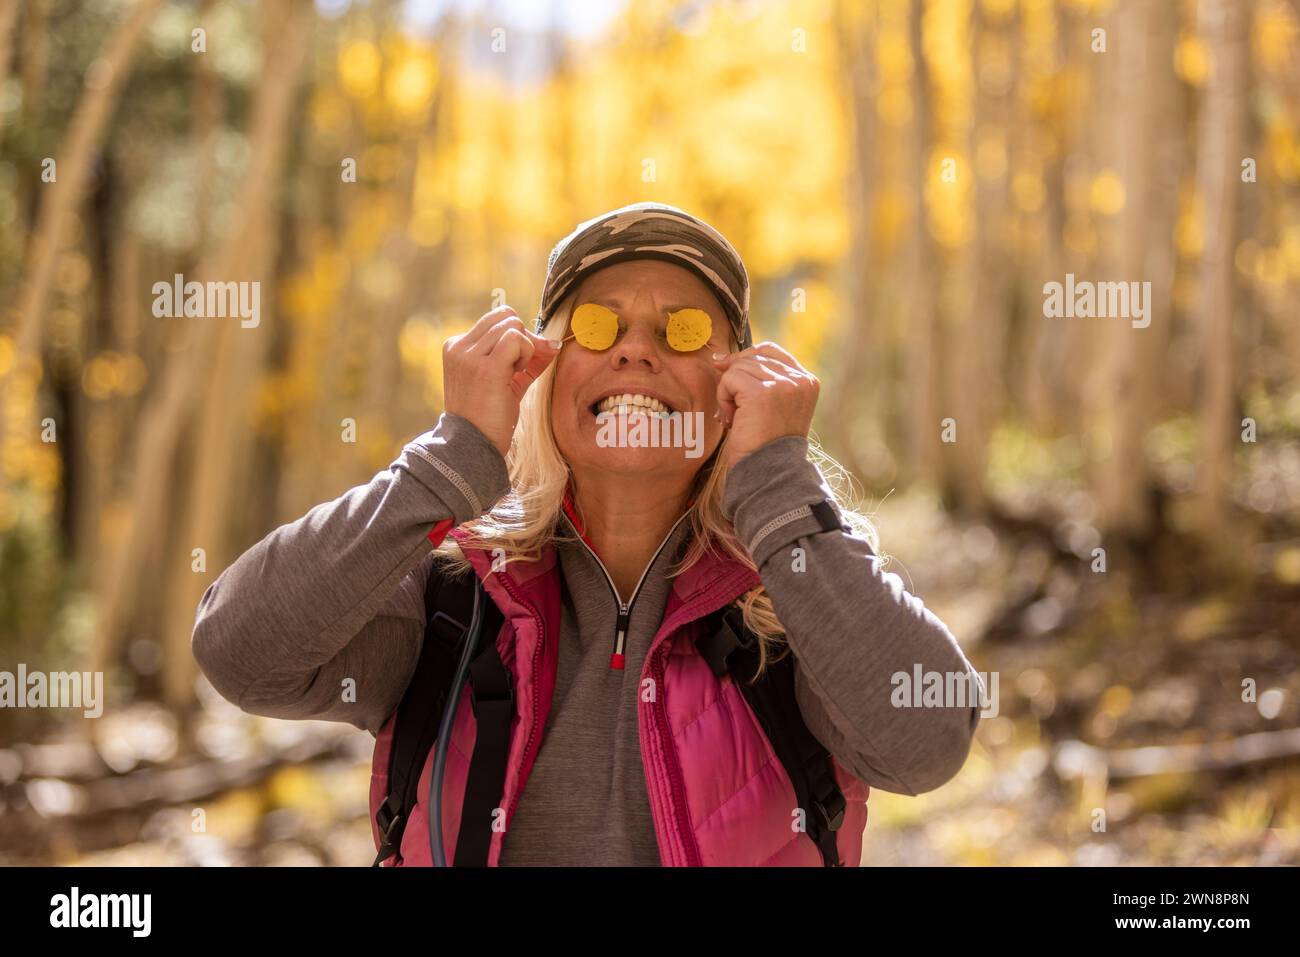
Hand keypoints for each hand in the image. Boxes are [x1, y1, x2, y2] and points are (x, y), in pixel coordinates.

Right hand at [443, 305, 560, 455]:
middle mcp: (459, 347)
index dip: (517, 334)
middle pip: (506, 318)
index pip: (495, 320)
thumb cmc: (488, 416)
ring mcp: (470, 356)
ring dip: (525, 348)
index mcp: (456, 347)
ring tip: (516, 374)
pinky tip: (520, 373)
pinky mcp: (485, 367)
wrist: (474, 444)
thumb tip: (554, 342)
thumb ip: (526, 358)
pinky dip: (527, 352)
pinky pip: (516, 339)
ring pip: (513, 326)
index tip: (521, 360)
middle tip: (521, 367)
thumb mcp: (505, 380)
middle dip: (524, 338)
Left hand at [712, 341, 819, 467]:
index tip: (729, 375)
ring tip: (736, 418)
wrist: (768, 473)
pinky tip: (731, 419)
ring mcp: (783, 385)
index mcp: (808, 381)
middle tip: (736, 411)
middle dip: (736, 381)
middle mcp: (800, 380)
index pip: (770, 351)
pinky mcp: (762, 392)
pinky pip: (730, 379)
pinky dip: (723, 399)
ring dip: (728, 393)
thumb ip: (760, 378)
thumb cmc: (765, 444)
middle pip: (752, 357)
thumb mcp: (772, 406)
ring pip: (738, 368)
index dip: (745, 359)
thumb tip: (721, 357)